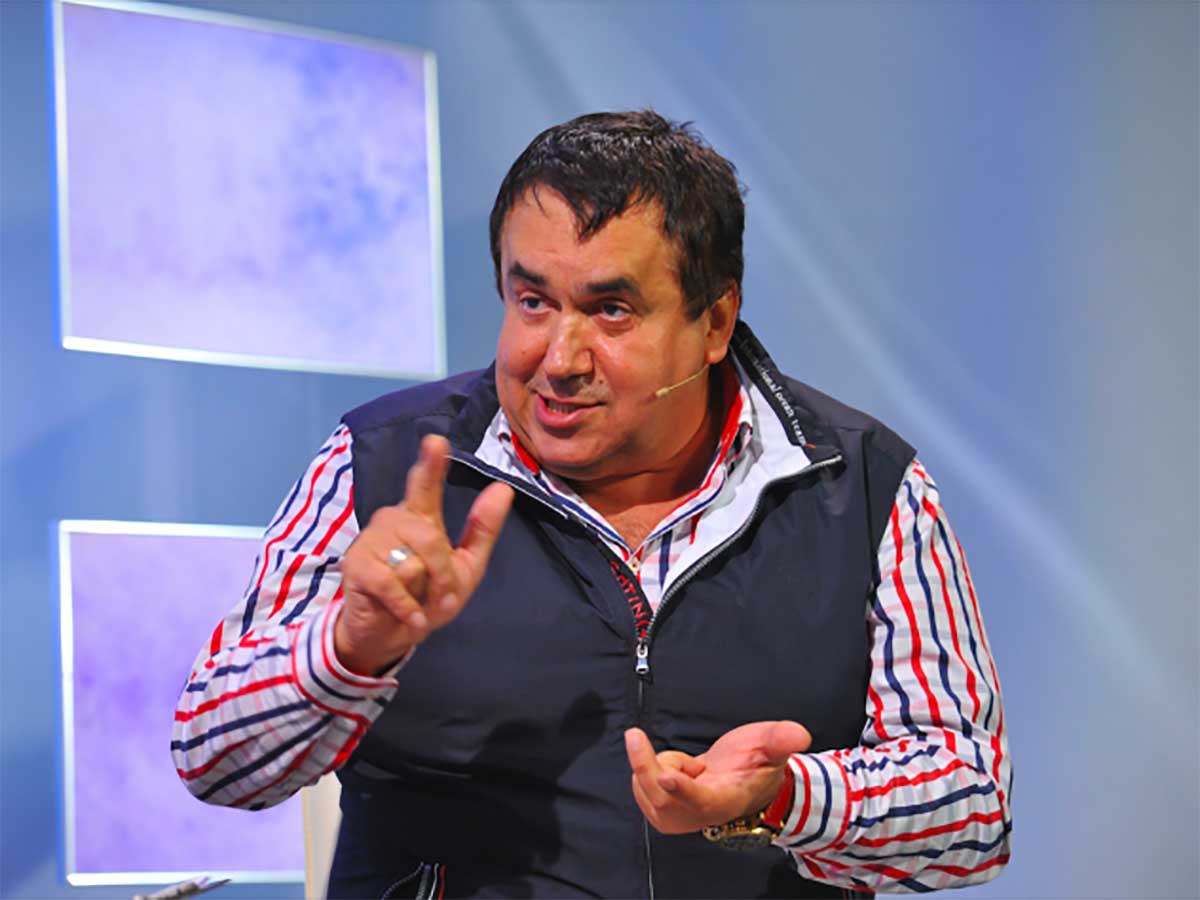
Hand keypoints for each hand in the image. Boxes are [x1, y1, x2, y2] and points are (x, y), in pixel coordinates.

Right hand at [334, 434, 513, 674]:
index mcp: (419, 516)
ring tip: (415, 603)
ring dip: (423, 594)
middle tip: (441, 597)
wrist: (391, 637)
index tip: (435, 441)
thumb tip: (503, 489)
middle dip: (443, 575)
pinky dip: (408, 608)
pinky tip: (409, 617)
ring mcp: (370, 541)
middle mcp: (392, 519)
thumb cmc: (427, 597)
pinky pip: (393, 584)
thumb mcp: (465, 567)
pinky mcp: (356, 566)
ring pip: (412, 564)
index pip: (425, 484)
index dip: (430, 463)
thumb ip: (482, 529)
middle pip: (430, 539)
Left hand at [625, 721, 811, 834]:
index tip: (665, 774)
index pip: (701, 800)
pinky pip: (642, 786)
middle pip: (661, 797)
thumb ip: (781, 740)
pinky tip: (678, 771)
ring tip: (689, 764)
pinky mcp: (661, 812)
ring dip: (659, 764)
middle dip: (644, 764)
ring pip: (648, 789)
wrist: (739, 778)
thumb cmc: (754, 763)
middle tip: (635, 735)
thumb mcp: (771, 746)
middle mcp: (699, 815)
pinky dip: (653, 770)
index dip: (682, 789)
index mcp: (727, 800)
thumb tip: (800, 734)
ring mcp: (678, 818)